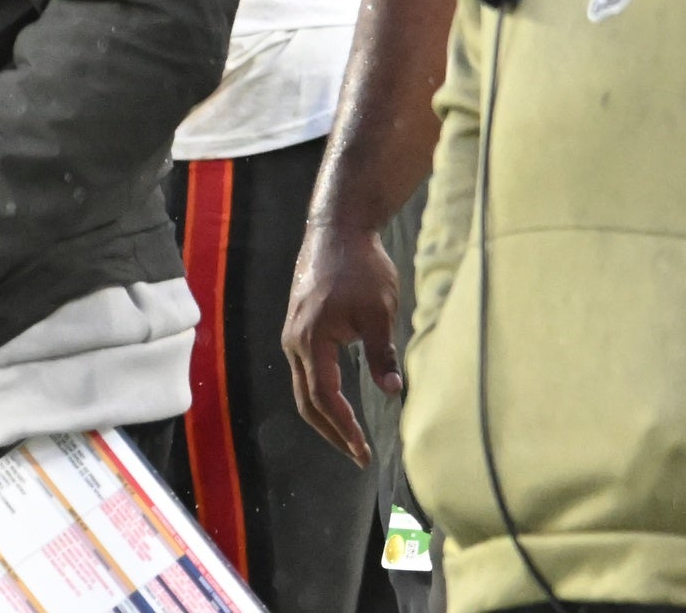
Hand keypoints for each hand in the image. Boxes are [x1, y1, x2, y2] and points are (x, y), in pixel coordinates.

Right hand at [281, 221, 401, 468]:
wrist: (337, 230)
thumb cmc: (360, 267)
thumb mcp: (379, 312)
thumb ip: (382, 354)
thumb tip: (393, 391)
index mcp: (311, 340)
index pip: (324, 398)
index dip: (344, 428)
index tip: (364, 452)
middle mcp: (294, 341)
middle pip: (305, 401)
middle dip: (331, 432)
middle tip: (358, 455)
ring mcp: (292, 334)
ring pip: (302, 387)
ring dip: (324, 416)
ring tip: (349, 437)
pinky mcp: (298, 326)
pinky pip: (303, 371)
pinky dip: (319, 395)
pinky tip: (338, 401)